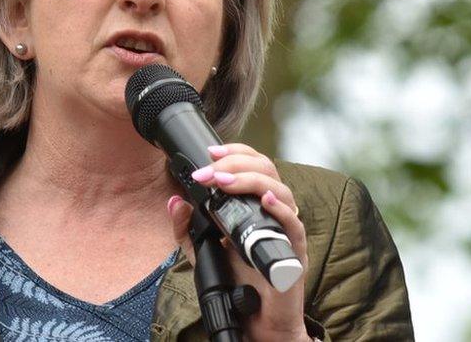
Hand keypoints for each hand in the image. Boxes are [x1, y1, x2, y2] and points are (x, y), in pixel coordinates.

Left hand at [167, 143, 311, 341]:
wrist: (256, 317)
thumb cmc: (237, 280)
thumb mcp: (203, 250)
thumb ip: (187, 227)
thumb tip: (175, 201)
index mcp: (255, 204)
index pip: (253, 164)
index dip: (235, 153)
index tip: (210, 152)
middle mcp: (273, 211)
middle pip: (266, 170)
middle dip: (234, 164)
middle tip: (209, 173)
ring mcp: (285, 229)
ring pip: (280, 190)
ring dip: (249, 181)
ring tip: (224, 182)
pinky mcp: (295, 251)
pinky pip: (294, 224)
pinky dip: (280, 208)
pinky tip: (264, 201)